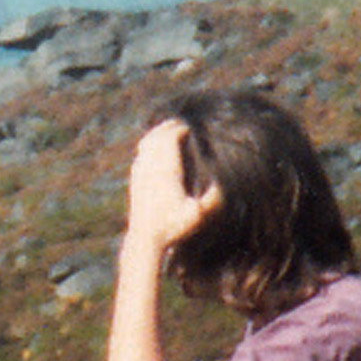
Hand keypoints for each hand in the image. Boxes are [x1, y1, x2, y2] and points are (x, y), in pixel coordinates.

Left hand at [124, 118, 213, 255]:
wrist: (145, 238)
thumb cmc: (174, 227)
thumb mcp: (199, 216)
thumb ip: (214, 199)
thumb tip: (224, 181)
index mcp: (167, 171)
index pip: (171, 139)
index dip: (182, 129)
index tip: (193, 127)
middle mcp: (151, 168)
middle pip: (158, 137)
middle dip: (171, 126)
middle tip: (184, 121)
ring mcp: (140, 172)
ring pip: (147, 142)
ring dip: (159, 133)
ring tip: (170, 127)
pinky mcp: (135, 178)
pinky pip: (140, 153)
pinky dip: (148, 143)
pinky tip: (154, 143)